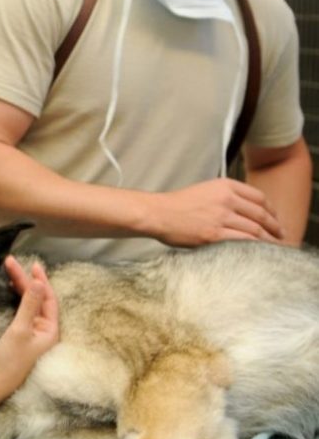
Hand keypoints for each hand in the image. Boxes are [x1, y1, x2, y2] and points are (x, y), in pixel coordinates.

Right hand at [0, 256, 59, 406]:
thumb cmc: (9, 361)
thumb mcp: (20, 330)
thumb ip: (29, 304)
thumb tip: (38, 282)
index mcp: (50, 331)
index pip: (49, 299)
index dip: (41, 280)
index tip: (32, 265)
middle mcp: (43, 332)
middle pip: (36, 299)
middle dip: (25, 280)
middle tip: (11, 262)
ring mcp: (30, 334)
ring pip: (28, 304)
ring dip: (19, 287)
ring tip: (10, 270)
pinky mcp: (18, 337)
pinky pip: (20, 311)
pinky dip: (15, 298)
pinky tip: (8, 289)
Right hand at [149, 179, 284, 246]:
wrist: (157, 213)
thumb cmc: (177, 205)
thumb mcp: (204, 190)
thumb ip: (225, 196)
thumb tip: (243, 211)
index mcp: (225, 186)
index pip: (259, 197)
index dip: (272, 210)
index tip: (275, 219)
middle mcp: (226, 199)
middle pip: (261, 214)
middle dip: (275, 227)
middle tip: (281, 235)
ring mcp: (221, 217)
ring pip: (255, 229)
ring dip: (268, 240)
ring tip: (274, 247)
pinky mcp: (214, 234)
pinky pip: (243, 241)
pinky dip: (255, 247)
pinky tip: (259, 252)